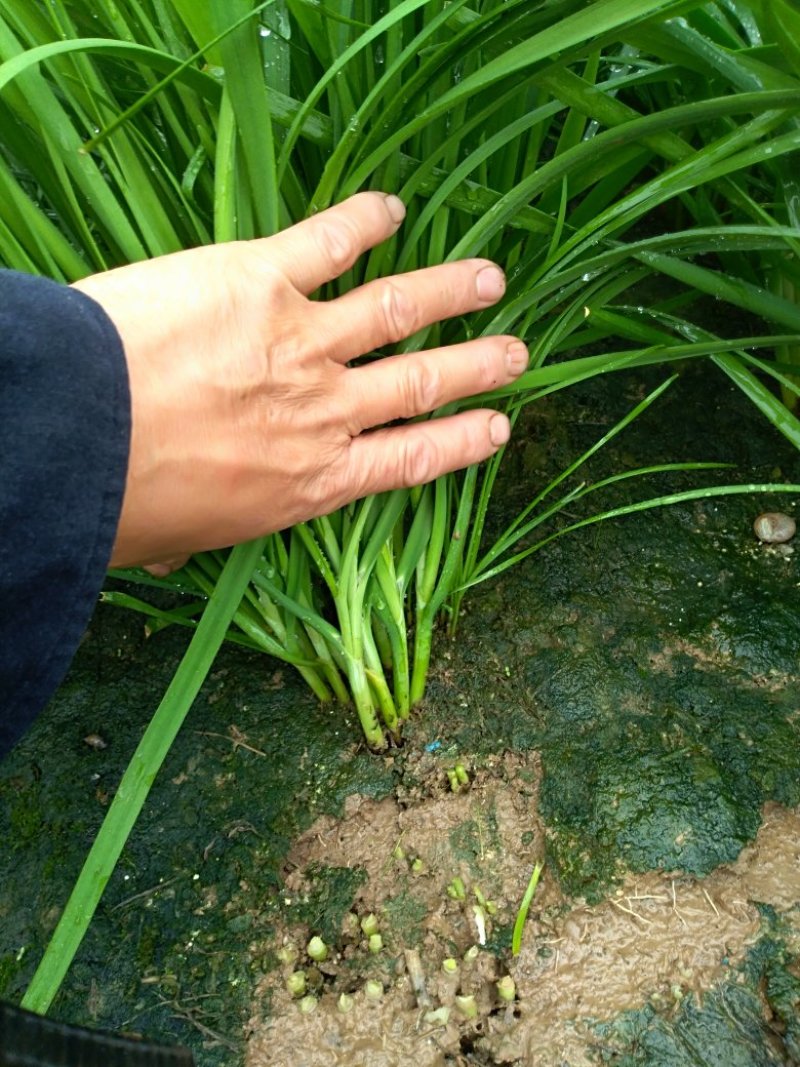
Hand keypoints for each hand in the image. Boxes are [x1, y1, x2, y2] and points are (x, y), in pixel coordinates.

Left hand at [72, 192, 526, 567]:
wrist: (83, 438)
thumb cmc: (125, 505)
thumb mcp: (182, 538)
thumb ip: (203, 527)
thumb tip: (177, 550)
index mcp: (313, 481)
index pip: (410, 459)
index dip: (462, 441)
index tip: (499, 426)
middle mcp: (325, 412)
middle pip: (421, 383)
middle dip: (477, 366)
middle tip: (518, 353)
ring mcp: (302, 342)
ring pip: (397, 311)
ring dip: (449, 291)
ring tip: (489, 277)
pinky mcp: (262, 279)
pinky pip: (327, 243)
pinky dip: (363, 221)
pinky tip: (390, 208)